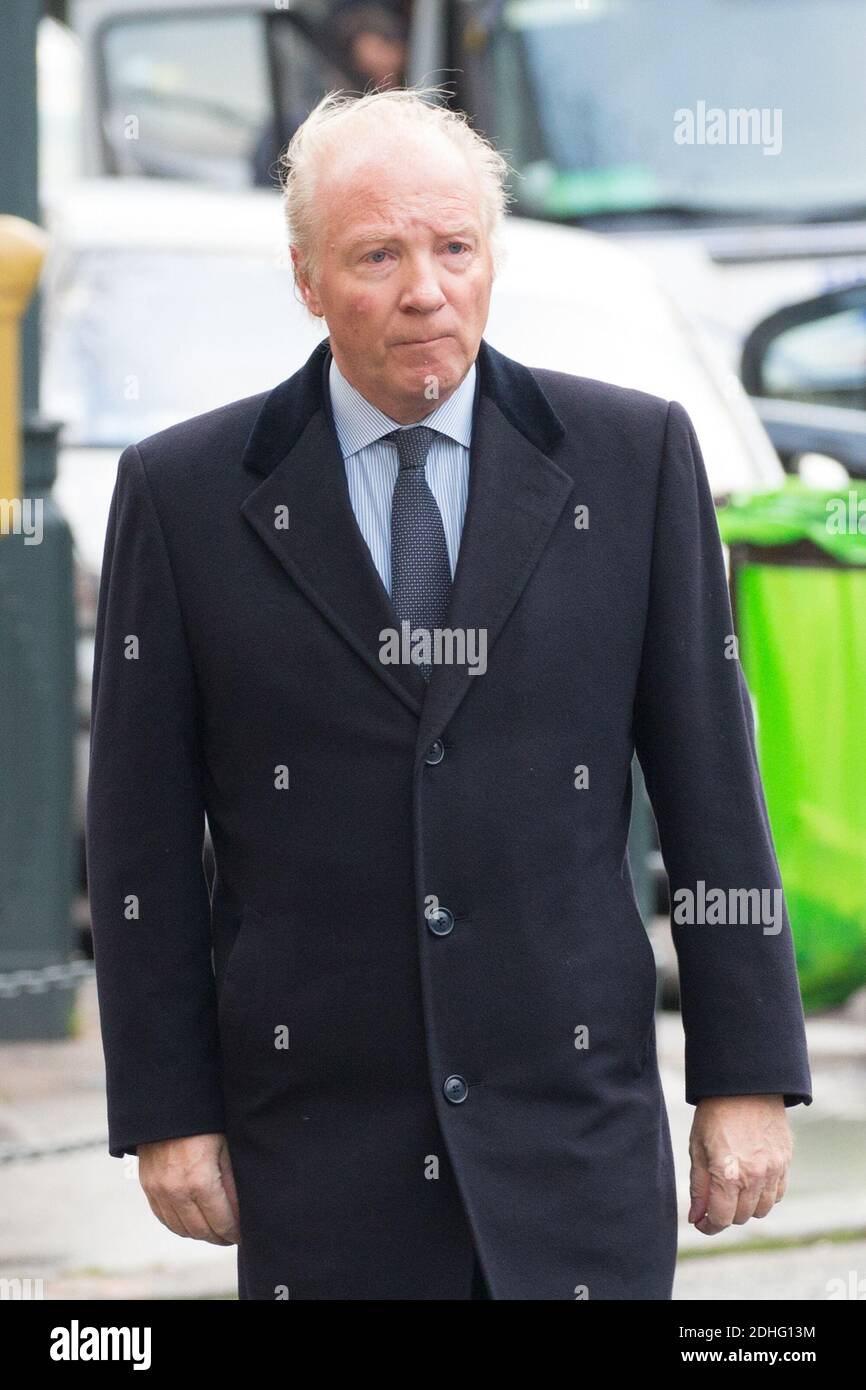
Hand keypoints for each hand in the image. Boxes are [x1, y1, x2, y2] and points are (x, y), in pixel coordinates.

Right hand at [137, 1132, 239, 1244]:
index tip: (242, 1234)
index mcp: (200, 1182)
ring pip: (181, 1229)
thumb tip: (240, 1213)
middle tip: (230, 1235)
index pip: (221, 1222)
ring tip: (214, 1230)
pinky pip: (164, 1218)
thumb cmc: (203, 1124)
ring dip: (199, 1234)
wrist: (167, 1106)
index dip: (234, 1232)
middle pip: (201, 1231)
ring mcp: (159, 1191)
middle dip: (218, 1237)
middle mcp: (177, 1192)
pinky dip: (179, 1225)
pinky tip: (192, 1221)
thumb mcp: (225, 1148)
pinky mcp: (148, 1187)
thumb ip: (232, 1183)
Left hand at [688, 1095, 791, 1234]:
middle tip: (714, 1200)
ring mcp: (774, 1170)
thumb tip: (696, 1217)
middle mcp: (755, 1176)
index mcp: (728, 1173)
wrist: (745, 1085)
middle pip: (741, 1217)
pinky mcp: (786, 1162)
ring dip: (746, 1207)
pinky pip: (777, 1194)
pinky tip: (752, 1181)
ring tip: (733, 1189)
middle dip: (725, 1214)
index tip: (702, 1222)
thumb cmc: (715, 1113)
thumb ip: (699, 1186)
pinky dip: (764, 1195)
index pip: (722, 1218)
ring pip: (762, 1209)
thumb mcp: (697, 1147)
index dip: (709, 1225)